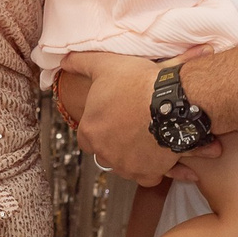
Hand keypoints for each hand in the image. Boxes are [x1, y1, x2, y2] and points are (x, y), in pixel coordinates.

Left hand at [61, 51, 216, 182]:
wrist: (172, 100)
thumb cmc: (138, 83)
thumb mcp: (105, 65)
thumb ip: (81, 63)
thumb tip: (65, 60)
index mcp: (89, 131)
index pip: (87, 136)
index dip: (100, 126)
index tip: (114, 118)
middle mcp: (103, 153)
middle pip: (105, 152)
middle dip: (116, 142)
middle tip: (133, 125)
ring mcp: (125, 166)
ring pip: (125, 165)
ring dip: (134, 155)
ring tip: (149, 137)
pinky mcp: (148, 174)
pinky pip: (147, 176)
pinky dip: (154, 168)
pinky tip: (161, 154)